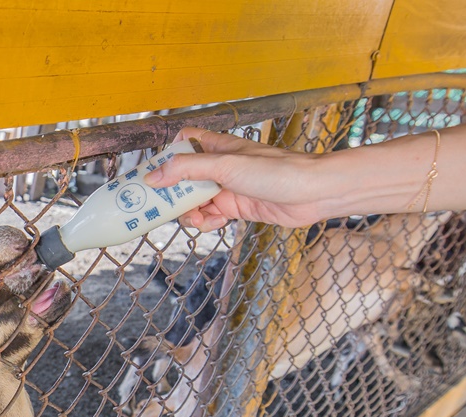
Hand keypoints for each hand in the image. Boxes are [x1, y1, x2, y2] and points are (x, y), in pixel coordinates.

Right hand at [144, 127, 333, 230]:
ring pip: (195, 201)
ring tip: (197, 219)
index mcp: (216, 147)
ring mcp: (228, 188)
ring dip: (190, 213)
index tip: (152, 176)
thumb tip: (154, 176)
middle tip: (162, 208)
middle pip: (183, 178)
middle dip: (172, 194)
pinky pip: (211, 216)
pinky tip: (216, 223)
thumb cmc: (276, 171)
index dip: (166, 158)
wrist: (312, 193)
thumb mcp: (225, 166)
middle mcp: (220, 166)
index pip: (183, 144)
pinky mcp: (237, 207)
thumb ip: (187, 169)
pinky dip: (208, 222)